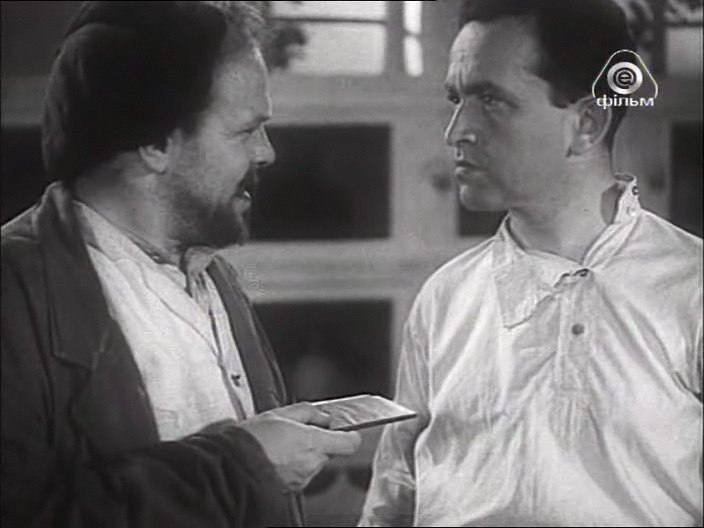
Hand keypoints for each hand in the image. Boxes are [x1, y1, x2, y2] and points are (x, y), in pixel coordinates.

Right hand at [237, 402, 360, 491]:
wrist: (231, 467)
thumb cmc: (252, 441)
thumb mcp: (280, 413)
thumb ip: (307, 412)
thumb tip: (322, 416)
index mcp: (314, 443)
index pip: (349, 443)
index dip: (349, 436)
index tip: (346, 431)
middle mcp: (312, 464)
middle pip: (329, 452)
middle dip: (318, 442)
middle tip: (298, 432)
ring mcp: (302, 479)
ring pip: (313, 463)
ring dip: (303, 455)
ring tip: (281, 445)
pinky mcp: (290, 489)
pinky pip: (299, 474)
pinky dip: (292, 466)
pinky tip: (275, 458)